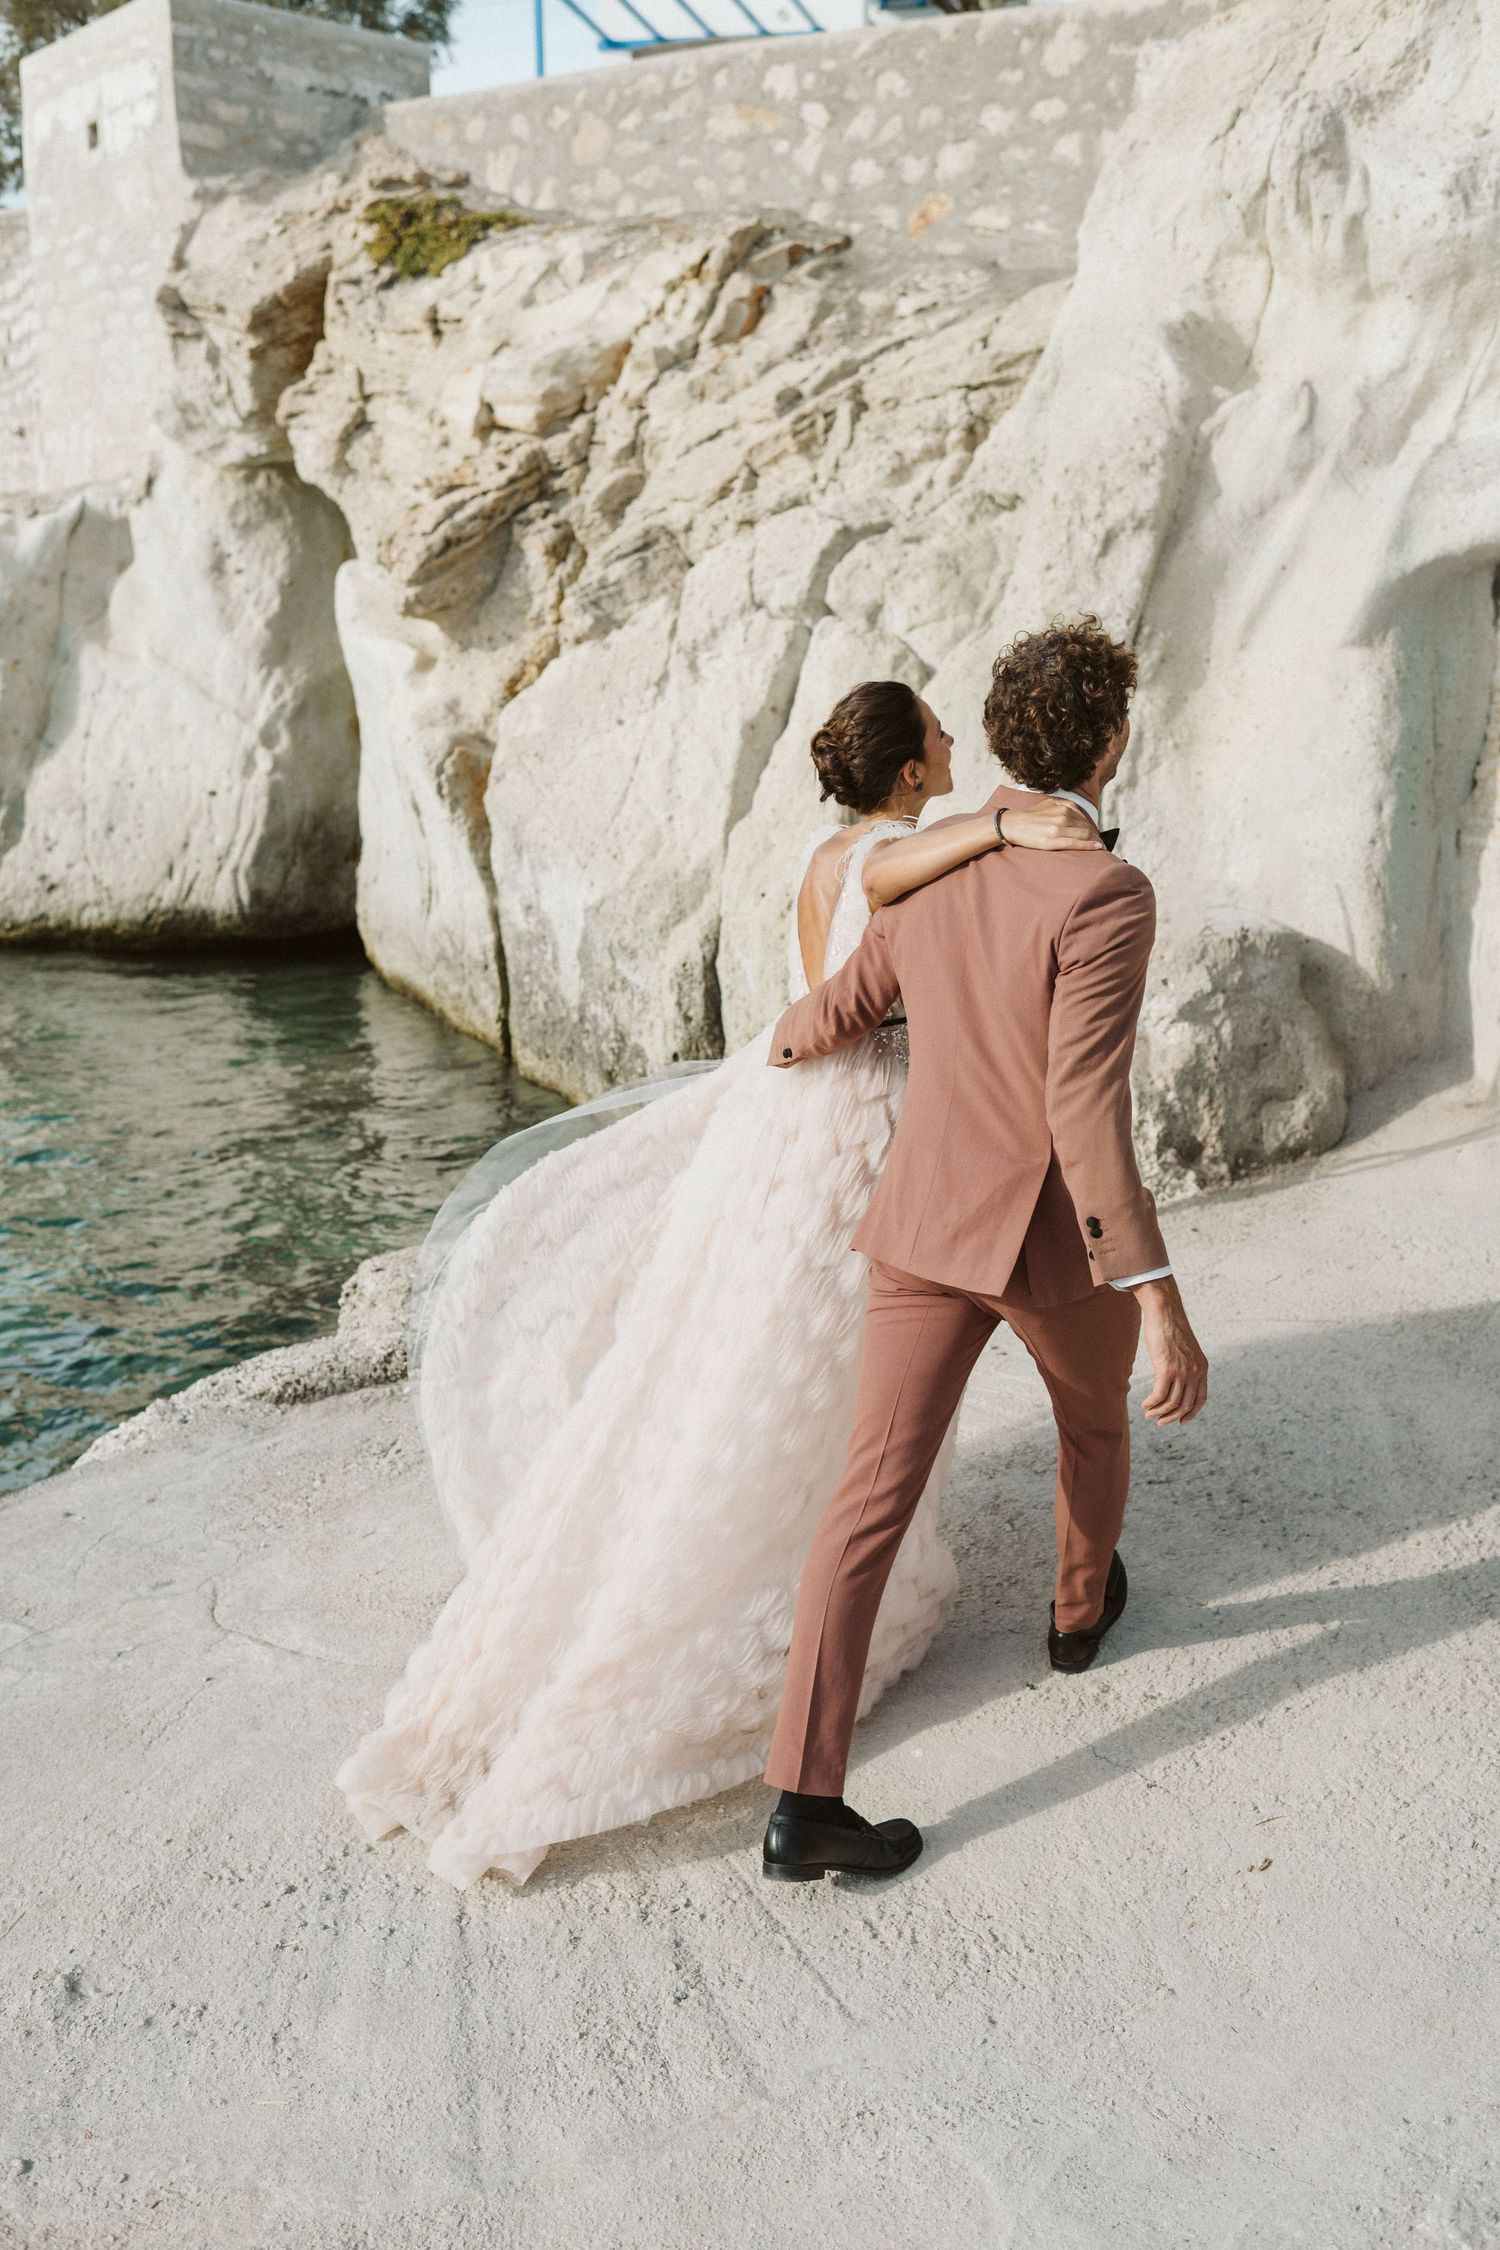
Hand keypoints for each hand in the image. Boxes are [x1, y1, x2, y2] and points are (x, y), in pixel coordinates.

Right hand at [1000, 800, 1104, 851]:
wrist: (1013, 824)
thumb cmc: (1030, 815)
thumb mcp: (1048, 803)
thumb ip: (1065, 805)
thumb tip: (1080, 811)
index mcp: (1063, 809)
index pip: (1085, 821)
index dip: (1093, 829)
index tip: (1096, 836)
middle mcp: (1063, 817)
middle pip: (1087, 828)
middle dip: (1096, 836)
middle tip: (1100, 843)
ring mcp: (1058, 830)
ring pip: (1084, 835)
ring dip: (1094, 841)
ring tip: (1100, 848)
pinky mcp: (1053, 842)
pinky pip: (1076, 843)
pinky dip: (1089, 846)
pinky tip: (1098, 848)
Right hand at [1133, 1276, 1208, 1425]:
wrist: (1165, 1312)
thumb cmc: (1171, 1327)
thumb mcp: (1184, 1349)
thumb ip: (1185, 1364)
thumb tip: (1177, 1379)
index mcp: (1202, 1368)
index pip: (1201, 1399)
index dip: (1192, 1413)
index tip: (1181, 1421)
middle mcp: (1195, 1372)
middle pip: (1185, 1405)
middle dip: (1172, 1417)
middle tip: (1160, 1422)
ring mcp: (1182, 1372)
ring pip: (1171, 1403)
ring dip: (1158, 1412)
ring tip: (1148, 1413)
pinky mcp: (1166, 1369)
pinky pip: (1159, 1395)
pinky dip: (1151, 1403)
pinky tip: (1144, 1403)